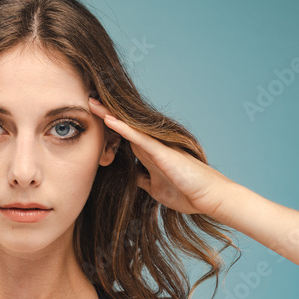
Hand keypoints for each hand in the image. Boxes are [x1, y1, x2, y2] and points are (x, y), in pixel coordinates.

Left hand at [88, 97, 235, 216]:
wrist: (211, 197)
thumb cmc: (188, 193)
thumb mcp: (156, 188)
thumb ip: (143, 180)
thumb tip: (132, 177)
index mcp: (150, 155)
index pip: (124, 137)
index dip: (109, 128)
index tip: (91, 119)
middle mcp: (152, 147)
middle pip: (124, 126)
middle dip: (105, 114)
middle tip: (87, 100)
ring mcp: (158, 148)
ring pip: (129, 127)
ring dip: (109, 115)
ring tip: (91, 101)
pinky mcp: (162, 153)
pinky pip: (139, 138)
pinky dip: (123, 128)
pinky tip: (109, 118)